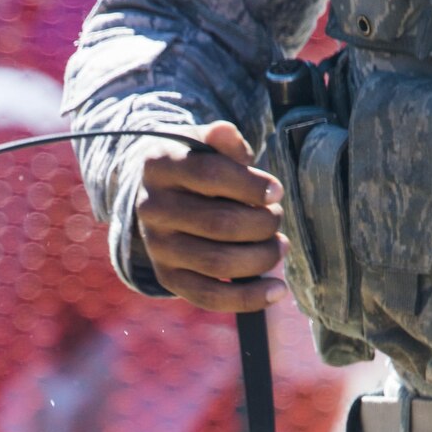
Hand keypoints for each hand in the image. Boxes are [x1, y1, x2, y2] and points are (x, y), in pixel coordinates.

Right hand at [132, 121, 287, 312]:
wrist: (160, 197)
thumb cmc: (196, 167)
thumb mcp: (205, 144)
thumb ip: (221, 139)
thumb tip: (225, 134)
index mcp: (160, 166)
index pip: (210, 174)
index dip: (250, 186)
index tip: (276, 192)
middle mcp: (152, 208)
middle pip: (218, 223)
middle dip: (260, 224)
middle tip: (276, 218)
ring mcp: (157, 247)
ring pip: (217, 262)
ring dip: (260, 258)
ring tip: (279, 247)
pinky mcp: (168, 277)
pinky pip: (208, 296)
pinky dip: (247, 298)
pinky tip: (276, 291)